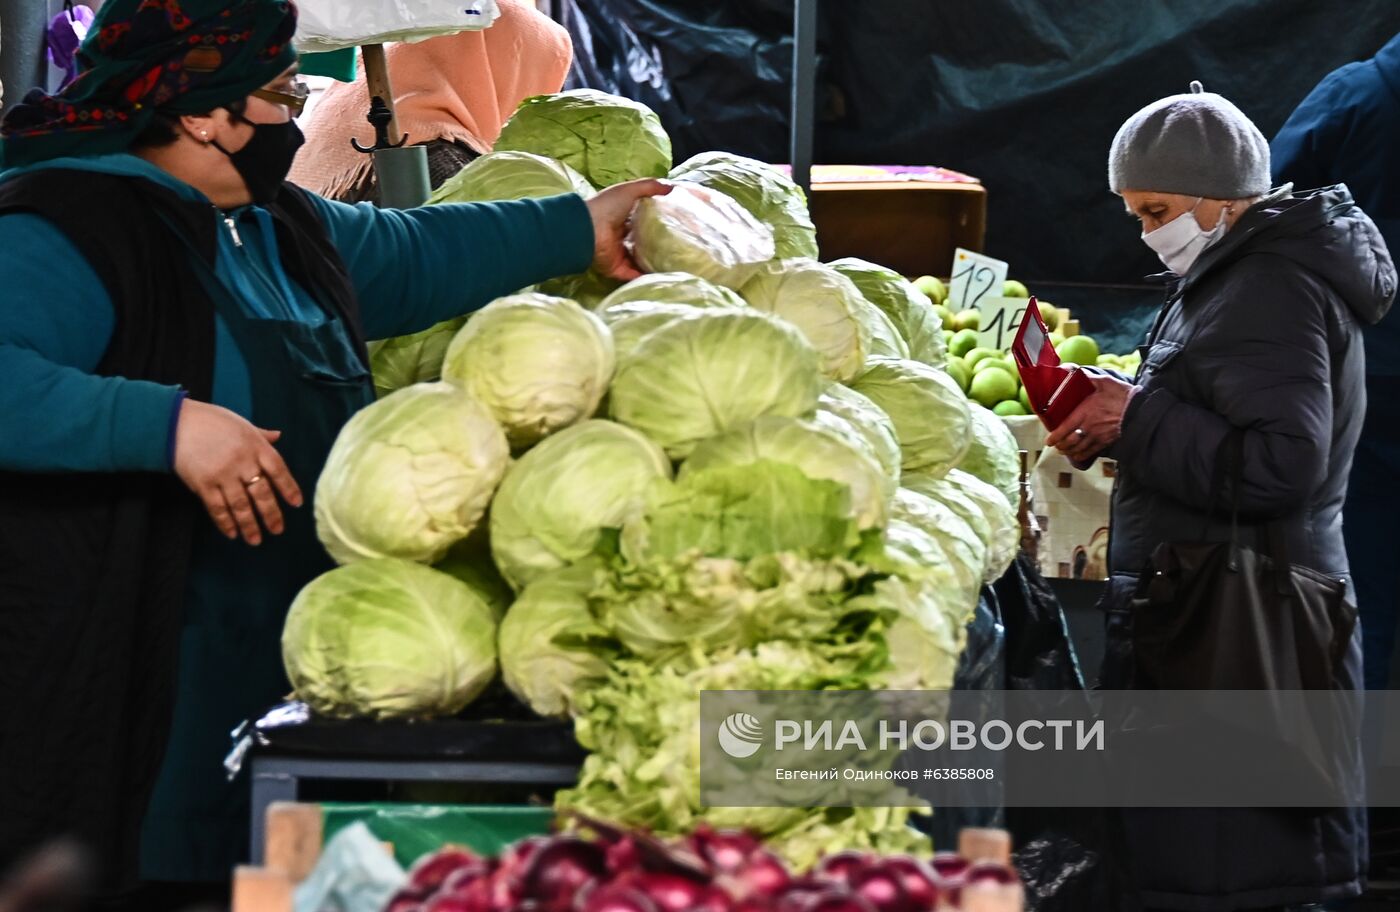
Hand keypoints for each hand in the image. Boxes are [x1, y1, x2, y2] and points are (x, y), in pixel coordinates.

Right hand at [173, 399, 302, 545]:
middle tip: (277, 530)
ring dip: (249, 525)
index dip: (289, 487)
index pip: (278, 470)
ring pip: (241, 505)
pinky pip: (217, 507)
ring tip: (256, 540)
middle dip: (271, 514)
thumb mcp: (241, 424)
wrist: (176, 423)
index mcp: (255, 445)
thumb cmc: (211, 421)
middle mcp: (242, 462)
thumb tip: (278, 436)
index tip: (296, 503)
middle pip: (262, 493)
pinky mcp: (203, 484)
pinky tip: (232, 533)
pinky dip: (225, 522)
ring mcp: (223, 474)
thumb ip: (261, 435)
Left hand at [584, 179, 672, 279]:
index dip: (658, 222)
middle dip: (658, 245)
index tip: (676, 225)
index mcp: (623, 218)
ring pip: (640, 261)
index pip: (643, 221)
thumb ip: (650, 187)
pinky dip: (646, 276)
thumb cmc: (608, 206)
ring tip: (675, 264)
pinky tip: (663, 276)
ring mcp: (619, 254)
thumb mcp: (630, 190)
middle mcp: (622, 237)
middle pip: (643, 242)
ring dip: (654, 263)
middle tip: (680, 246)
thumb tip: (672, 187)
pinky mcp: (618, 268)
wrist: (589, 228)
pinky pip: (635, 275)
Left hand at [1045, 374, 1134, 462]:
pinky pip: (1091, 452)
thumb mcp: (1102, 381)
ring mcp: (1098, 436)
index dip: (1055, 437)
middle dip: (1060, 445)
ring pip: (1079, 449)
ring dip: (1069, 451)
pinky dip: (1082, 455)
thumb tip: (1068, 370)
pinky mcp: (1107, 441)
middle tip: (1055, 445)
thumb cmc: (1120, 394)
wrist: (1139, 408)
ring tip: (1063, 450)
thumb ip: (1085, 377)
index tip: (1049, 440)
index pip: (1064, 428)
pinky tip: (1077, 455)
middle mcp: (1089, 427)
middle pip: (1070, 442)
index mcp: (1085, 412)